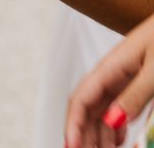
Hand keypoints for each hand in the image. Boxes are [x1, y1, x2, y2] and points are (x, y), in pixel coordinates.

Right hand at [65, 14, 153, 147]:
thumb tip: (113, 121)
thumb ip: (135, 96)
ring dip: (99, 134)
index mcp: (110, 67)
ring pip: (102, 110)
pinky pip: (118, 106)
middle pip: (88, 108)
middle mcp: (111, 72)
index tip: (72, 147)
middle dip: (83, 134)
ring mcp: (123, 76)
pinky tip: (119, 140)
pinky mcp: (135, 79)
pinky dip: (115, 127)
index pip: (81, 100)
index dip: (73, 125)